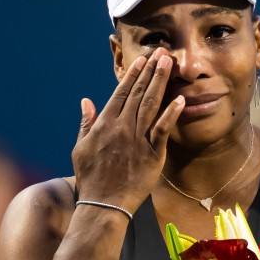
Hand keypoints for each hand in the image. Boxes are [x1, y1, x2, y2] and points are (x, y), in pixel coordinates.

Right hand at [72, 48, 184, 210]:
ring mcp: (137, 140)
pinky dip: (171, 114)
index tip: (142, 60)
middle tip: (162, 53)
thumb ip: (86, 123)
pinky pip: (163, 130)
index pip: (121, 93)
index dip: (133, 74)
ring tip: (169, 64)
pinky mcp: (152, 155)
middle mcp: (122, 128)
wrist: (102, 205)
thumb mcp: (80, 149)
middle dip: (151, 71)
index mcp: (104, 124)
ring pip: (151, 105)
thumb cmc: (90, 179)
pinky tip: (180, 99)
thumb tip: (86, 101)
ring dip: (160, 82)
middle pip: (139, 93)